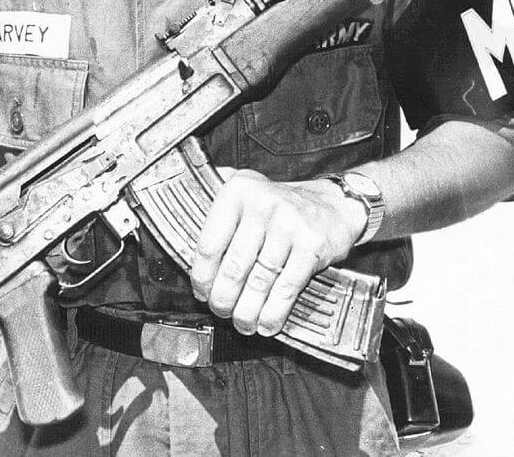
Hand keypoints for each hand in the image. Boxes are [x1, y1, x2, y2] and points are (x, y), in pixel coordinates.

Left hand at [190, 169, 366, 337]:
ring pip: (258, 281)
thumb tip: (179, 230)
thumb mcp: (247, 190)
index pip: (210, 242)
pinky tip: (267, 323)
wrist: (334, 204)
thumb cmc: (282, 205)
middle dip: (223, 299)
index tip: (201, 291)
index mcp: (238, 190)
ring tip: (242, 323)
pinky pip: (286, 288)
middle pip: (233, 266)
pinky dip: (274, 313)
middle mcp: (262, 203)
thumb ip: (217, 203)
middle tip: (221, 311)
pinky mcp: (312, 245)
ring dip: (247, 311)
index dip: (202, 275)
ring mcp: (289, 224)